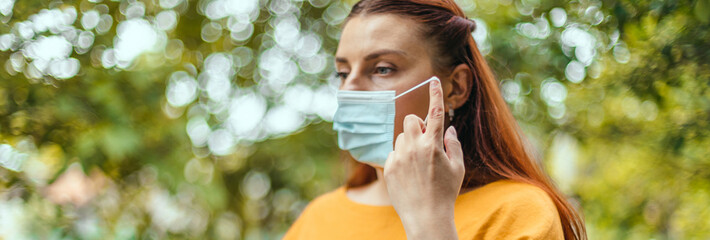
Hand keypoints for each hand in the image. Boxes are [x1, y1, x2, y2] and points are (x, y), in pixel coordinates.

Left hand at [383, 78, 464, 238]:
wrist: (425, 217)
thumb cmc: (445, 192)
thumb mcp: (458, 168)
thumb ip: (453, 144)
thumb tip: (449, 129)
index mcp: (433, 145)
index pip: (436, 113)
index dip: (435, 94)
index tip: (433, 80)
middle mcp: (414, 147)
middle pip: (410, 120)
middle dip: (417, 126)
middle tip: (425, 141)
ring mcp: (399, 157)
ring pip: (401, 137)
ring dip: (409, 144)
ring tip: (418, 165)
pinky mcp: (388, 167)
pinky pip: (393, 153)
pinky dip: (400, 158)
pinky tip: (409, 175)